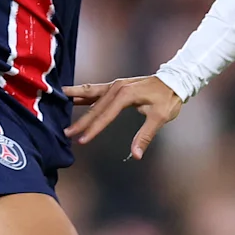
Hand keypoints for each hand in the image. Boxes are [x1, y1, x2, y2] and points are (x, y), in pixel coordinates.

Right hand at [65, 75, 184, 158]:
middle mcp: (117, 87)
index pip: (105, 115)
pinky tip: (73, 96)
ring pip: (91, 92)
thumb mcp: (160, 117)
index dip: (93, 129)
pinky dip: (83, 93)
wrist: (175, 80)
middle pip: (95, 107)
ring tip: (58, 98)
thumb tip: (136, 155)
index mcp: (126, 94)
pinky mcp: (116, 85)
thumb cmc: (168, 98)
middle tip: (66, 133)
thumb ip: (145, 136)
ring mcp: (115, 85)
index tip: (81, 140)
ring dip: (75, 97)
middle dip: (81, 121)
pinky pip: (96, 90)